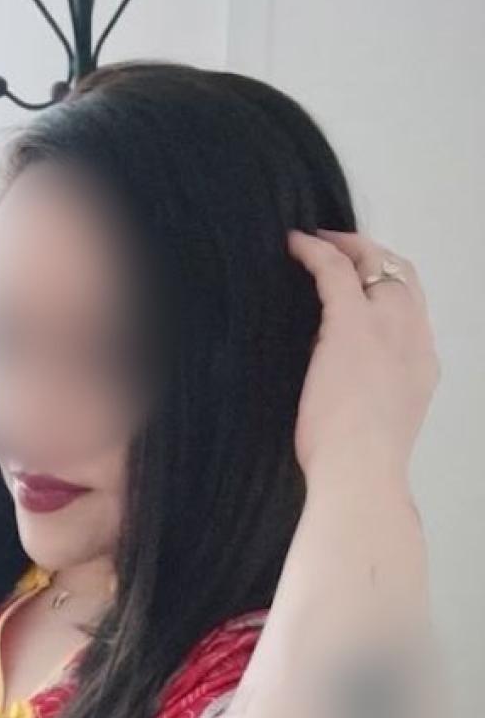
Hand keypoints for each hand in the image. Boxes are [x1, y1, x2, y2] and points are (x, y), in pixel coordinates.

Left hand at [286, 228, 441, 487]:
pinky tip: (295, 244)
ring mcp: (386, 327)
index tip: (362, 285)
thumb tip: (335, 385)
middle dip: (374, 256)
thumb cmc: (356, 468)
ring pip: (376, 265)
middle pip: (401, 277)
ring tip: (320, 243)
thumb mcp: (375, 425)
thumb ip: (366, 395)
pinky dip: (316, 252)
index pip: (411, 311)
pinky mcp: (350, 324)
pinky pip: (334, 270)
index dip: (388, 290)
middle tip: (341, 249)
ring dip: (349, 247)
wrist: (361, 475)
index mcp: (421, 366)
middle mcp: (414, 338)